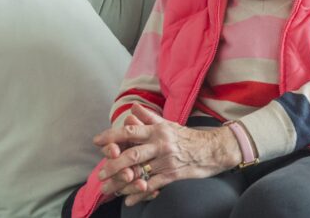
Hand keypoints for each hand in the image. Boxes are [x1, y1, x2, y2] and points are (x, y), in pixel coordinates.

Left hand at [93, 104, 241, 206]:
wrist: (212, 149)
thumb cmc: (188, 137)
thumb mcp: (169, 124)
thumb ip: (149, 117)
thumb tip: (133, 108)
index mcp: (158, 130)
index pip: (131, 131)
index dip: (112, 136)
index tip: (97, 141)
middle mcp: (161, 144)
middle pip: (132, 154)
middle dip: (113, 164)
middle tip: (101, 172)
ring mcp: (167, 160)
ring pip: (140, 172)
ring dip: (122, 182)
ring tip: (109, 189)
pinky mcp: (173, 174)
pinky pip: (152, 185)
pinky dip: (139, 194)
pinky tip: (129, 200)